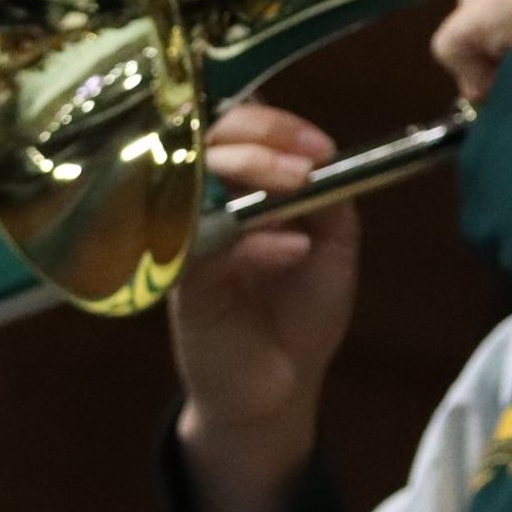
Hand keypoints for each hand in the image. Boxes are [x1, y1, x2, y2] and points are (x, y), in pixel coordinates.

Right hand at [170, 103, 357, 511]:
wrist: (278, 388)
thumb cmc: (302, 311)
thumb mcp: (333, 243)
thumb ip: (330, 195)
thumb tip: (323, 155)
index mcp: (243, 186)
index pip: (237, 127)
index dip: (274, 123)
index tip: (319, 145)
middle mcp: (206, 203)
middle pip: (208, 140)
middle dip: (261, 138)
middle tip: (306, 164)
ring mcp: (186, 238)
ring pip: (194, 178)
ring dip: (251, 172)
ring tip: (298, 187)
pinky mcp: (178, 282)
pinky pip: (200, 242)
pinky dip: (251, 239)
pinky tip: (290, 249)